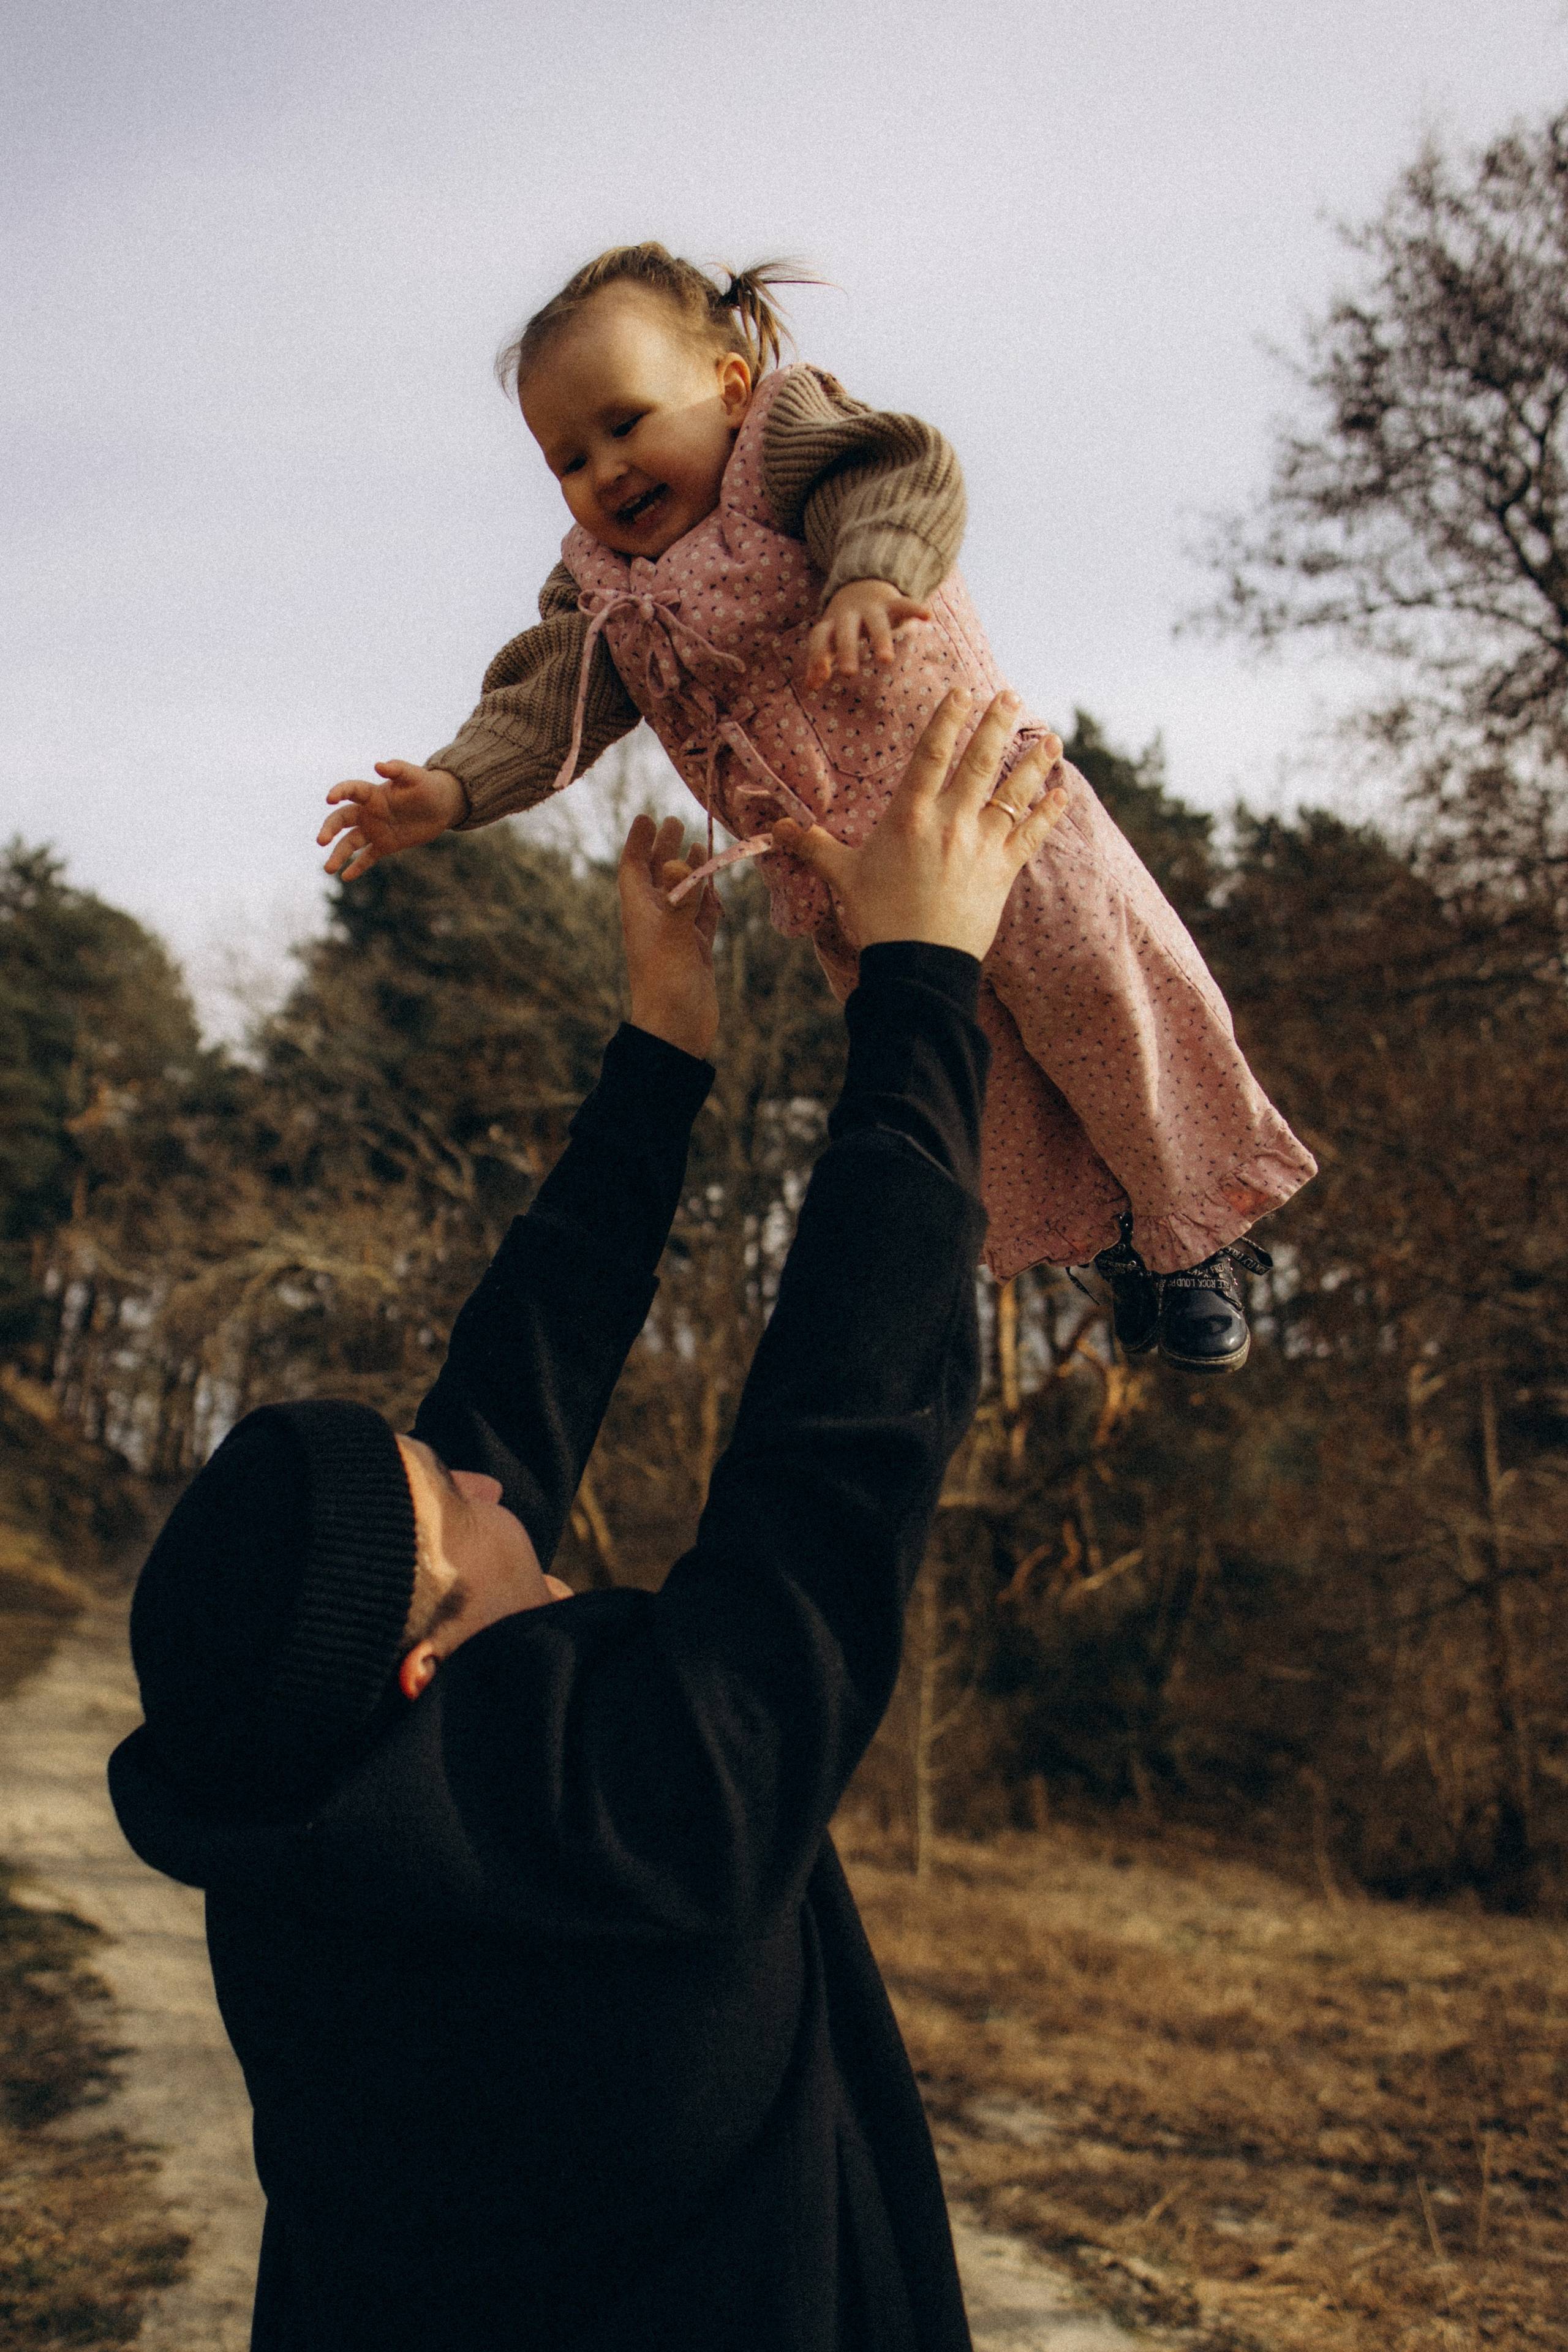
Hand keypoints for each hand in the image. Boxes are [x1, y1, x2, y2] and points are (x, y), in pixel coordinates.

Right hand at [318, 762, 467, 881]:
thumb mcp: (415, 776)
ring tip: (328, 869)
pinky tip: (345, 877)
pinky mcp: (385, 845)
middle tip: (321, 840)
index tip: (330, 799)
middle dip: (330, 829)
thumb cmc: (427, 786)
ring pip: (350, 842)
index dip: (339, 792)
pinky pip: (367, 858)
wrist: (441, 806)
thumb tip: (378, 765)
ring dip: (338, 855)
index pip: (351, 791)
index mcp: (373, 794)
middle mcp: (368, 813)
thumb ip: (397, 769)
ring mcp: (375, 830)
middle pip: (342, 820)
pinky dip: (357, 867)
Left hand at [618, 816, 721, 1059]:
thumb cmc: (667, 986)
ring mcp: (677, 935)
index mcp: (641, 913)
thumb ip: (678, 900)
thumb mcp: (673, 939)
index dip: (639, 842)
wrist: (677, 1032)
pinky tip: (715, 886)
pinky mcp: (696, 950)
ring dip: (690, 870)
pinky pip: (701, 917)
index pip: (634, 868)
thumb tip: (676, 863)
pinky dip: (708, 899)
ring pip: (683, 893)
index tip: (647, 817)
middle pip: (657, 875)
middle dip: (664, 848)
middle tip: (674, 821)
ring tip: (699, 846)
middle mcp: (656, 921)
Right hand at [772, 691, 1066, 961]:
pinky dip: (1049, 813)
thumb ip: (814, 846)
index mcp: (910, 816)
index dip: (948, 718)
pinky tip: (1061, 794)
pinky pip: (1031, 835)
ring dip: (1034, 762)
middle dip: (997, 724)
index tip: (963, 691)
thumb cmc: (879, 918)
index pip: (932, 753)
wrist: (919, 964)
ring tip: (1051, 738)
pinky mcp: (1003, 871)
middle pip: (979, 761)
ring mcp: (981, 844)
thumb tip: (773, 829)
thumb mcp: (843, 876)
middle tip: (1011, 697)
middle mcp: (950, 822)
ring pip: (1014, 793)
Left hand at [804, 579, 932, 690]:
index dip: (818, 655)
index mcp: (831, 625)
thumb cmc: (843, 623)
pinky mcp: (891, 602)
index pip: (820, 637)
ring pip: (876, 622)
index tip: (823, 677)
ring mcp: (870, 607)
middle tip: (849, 674)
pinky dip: (915, 608)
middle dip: (847, 650)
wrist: (860, 584)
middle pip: (846, 631)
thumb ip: (820, 662)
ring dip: (880, 639)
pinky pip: (904, 603)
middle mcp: (849, 614)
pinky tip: (927, 616)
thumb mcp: (829, 639)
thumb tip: (810, 687)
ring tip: (885, 659)